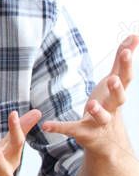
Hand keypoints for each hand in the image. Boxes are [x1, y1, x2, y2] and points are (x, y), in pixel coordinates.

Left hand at [42, 35, 135, 160]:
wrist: (108, 141)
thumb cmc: (110, 103)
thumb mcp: (115, 81)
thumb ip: (121, 60)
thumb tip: (134, 35)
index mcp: (117, 93)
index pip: (126, 78)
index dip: (126, 65)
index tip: (126, 51)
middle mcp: (112, 108)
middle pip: (119, 99)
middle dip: (117, 89)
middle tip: (113, 79)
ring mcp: (99, 123)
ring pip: (102, 117)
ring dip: (98, 111)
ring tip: (91, 105)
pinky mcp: (84, 133)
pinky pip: (71, 129)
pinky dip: (59, 127)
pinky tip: (46, 125)